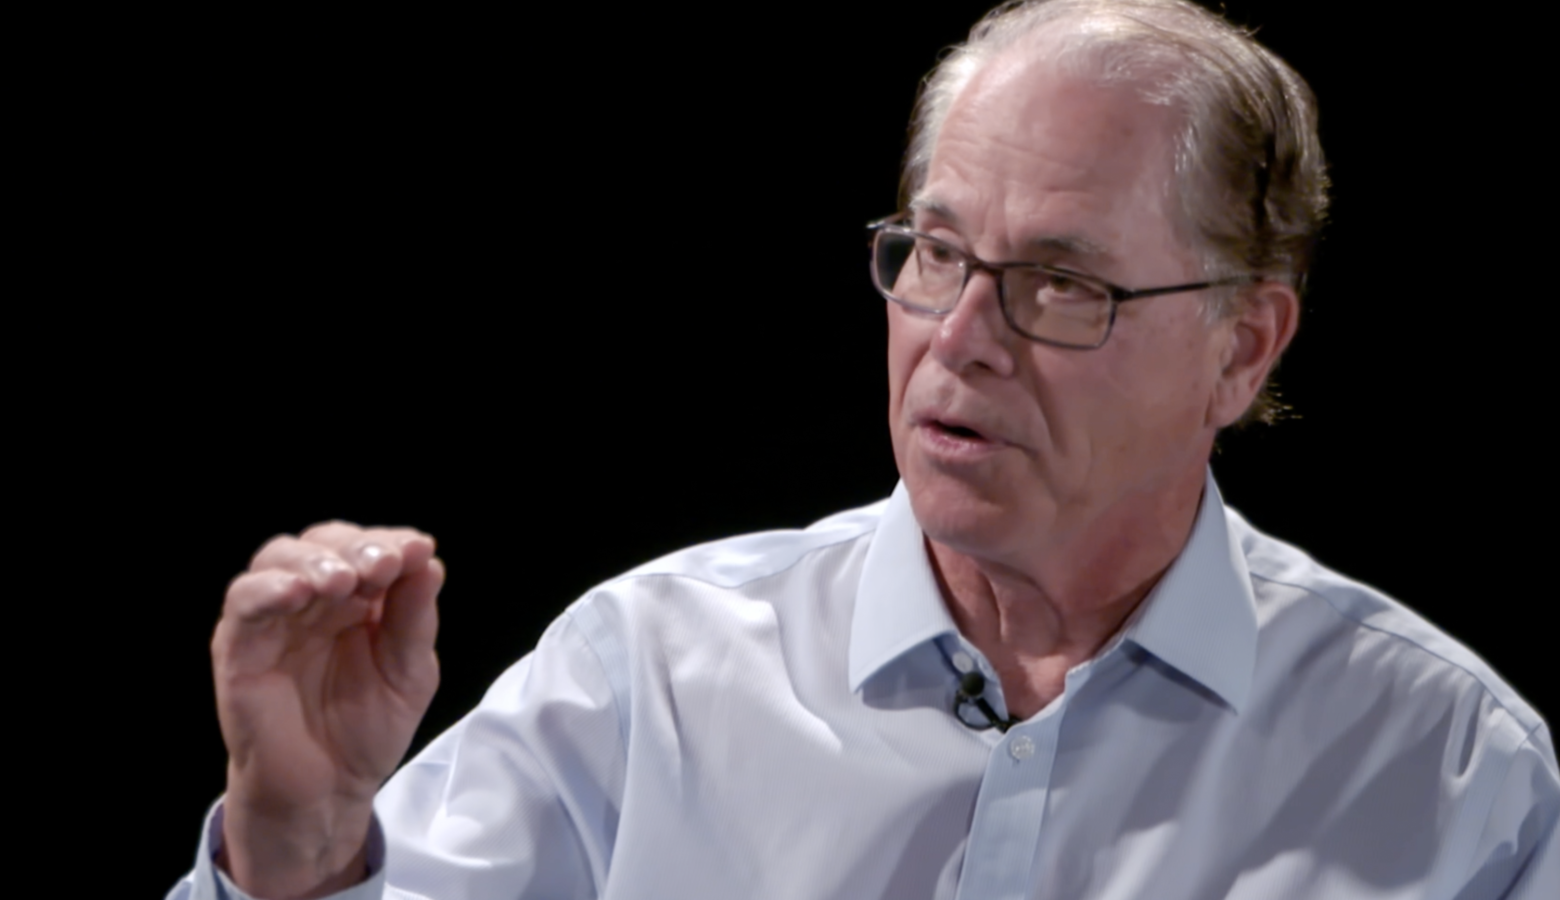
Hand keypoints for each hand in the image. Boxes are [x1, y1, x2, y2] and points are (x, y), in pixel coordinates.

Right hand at [211, 523, 442, 898]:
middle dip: (356, 546)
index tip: (418, 549)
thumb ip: (414, 619)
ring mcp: (274, 620)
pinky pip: (243, 603)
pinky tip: (299, 591)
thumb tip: (428, 562)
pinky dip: (268, 588)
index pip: (366, 549)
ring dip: (313, 559)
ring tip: (343, 578)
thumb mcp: (409, 673)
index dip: (390, 542)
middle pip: (324, 543)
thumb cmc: (366, 730)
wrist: (327, 793)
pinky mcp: (238, 648)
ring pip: (278, 559)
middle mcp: (313, 601)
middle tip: (384, 564)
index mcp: (357, 599)